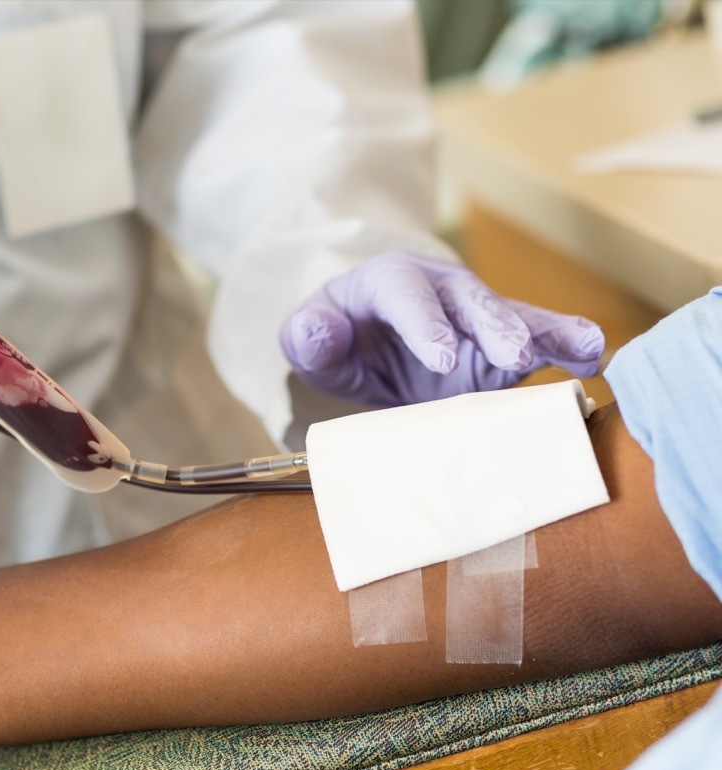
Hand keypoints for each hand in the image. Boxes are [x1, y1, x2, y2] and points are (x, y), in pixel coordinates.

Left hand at [280, 251, 604, 406]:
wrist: (365, 341)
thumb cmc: (338, 335)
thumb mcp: (310, 337)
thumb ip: (308, 334)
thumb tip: (315, 328)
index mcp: (387, 281)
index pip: (405, 294)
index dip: (423, 323)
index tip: (439, 357)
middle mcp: (439, 290)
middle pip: (467, 300)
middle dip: (492, 325)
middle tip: (512, 356)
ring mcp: (474, 315)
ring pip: (511, 316)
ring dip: (542, 332)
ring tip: (580, 348)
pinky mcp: (499, 342)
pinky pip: (537, 338)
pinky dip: (566, 343)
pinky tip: (592, 356)